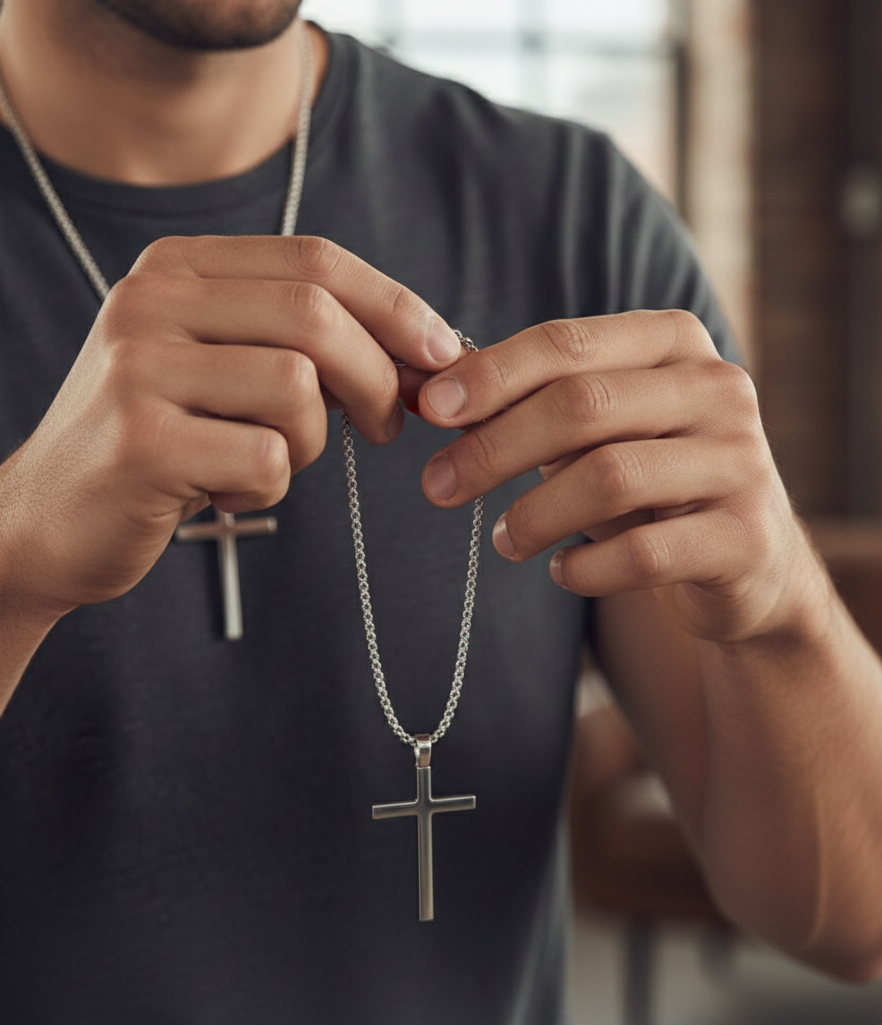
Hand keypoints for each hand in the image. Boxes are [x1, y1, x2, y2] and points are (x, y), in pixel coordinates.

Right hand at [0, 235, 463, 613]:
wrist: (48, 518)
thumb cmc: (160, 442)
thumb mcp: (223, 368)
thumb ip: (303, 344)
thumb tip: (424, 354)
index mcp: (177, 269)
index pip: (316, 260)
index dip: (396, 306)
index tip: (443, 352)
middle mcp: (151, 302)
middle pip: (316, 316)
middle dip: (379, 378)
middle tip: (388, 425)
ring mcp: (139, 368)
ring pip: (298, 388)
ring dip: (311, 441)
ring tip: (267, 459)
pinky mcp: (143, 442)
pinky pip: (268, 459)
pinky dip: (269, 485)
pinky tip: (224, 490)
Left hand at [416, 310, 817, 642]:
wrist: (748, 562)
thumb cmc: (652, 481)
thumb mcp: (600, 431)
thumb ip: (534, 404)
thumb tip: (433, 396)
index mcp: (674, 342)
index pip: (567, 344)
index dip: (492, 375)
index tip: (430, 408)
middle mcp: (717, 389)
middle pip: (582, 405)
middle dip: (495, 447)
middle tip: (438, 485)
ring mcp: (739, 462)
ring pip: (609, 478)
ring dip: (535, 514)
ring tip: (503, 540)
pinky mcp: (744, 537)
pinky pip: (642, 553)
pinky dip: (585, 567)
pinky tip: (561, 571)